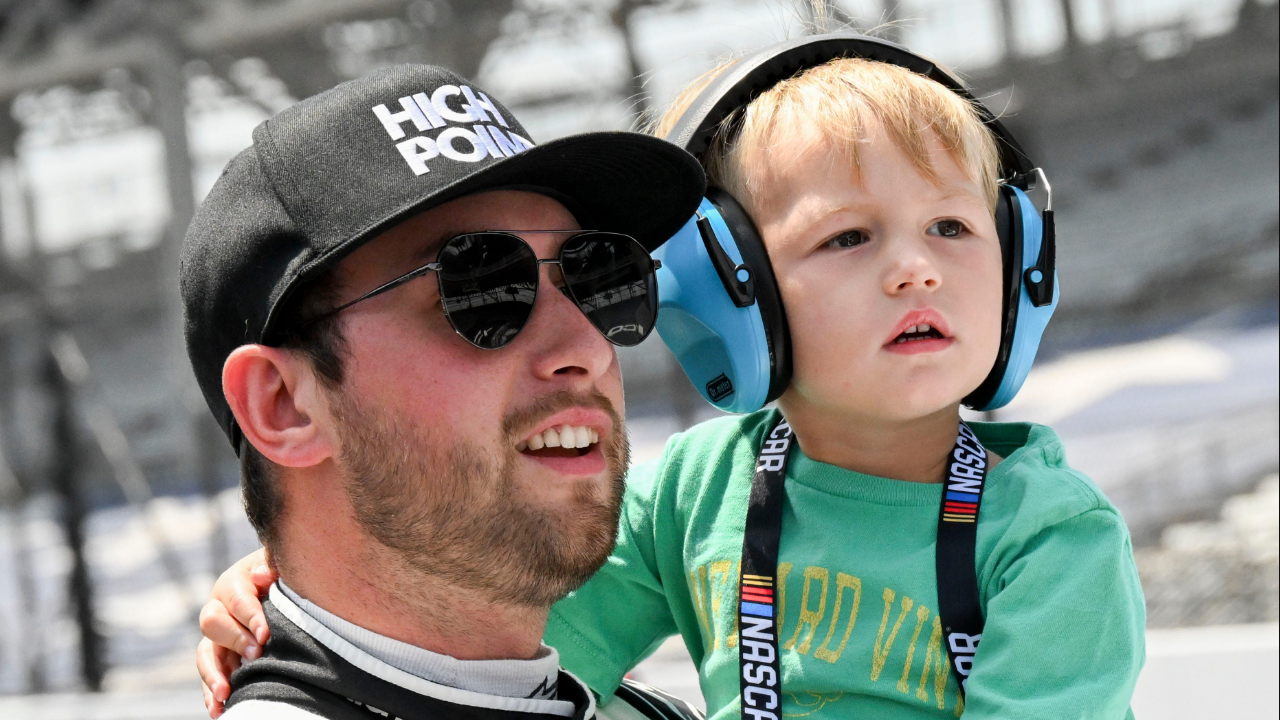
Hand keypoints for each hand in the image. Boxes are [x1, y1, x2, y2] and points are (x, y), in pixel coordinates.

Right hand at [196, 548, 276, 716]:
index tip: (265, 634)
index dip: (250, 616)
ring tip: (226, 693)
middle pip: (212, 622)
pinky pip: (210, 675)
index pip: (238, 598)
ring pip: (205, 653)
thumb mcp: (281, 564)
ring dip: (213, 674)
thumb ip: (271, 565)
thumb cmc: (284, 575)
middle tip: (256, 654)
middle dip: (234, 640)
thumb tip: (262, 574)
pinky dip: (211, 692)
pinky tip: (219, 710)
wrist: (281, 588)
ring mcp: (216, 635)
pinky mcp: (218, 657)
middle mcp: (219, 607)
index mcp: (234, 582)